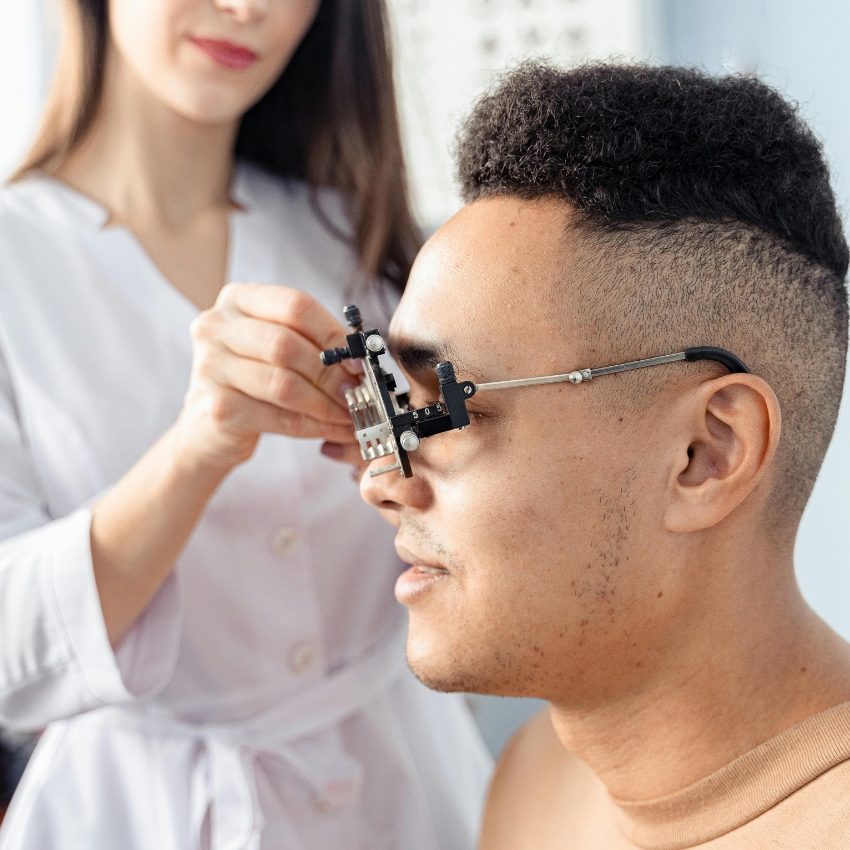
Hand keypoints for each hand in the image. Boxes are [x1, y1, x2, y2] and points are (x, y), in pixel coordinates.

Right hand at [176, 283, 359, 470]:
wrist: (208, 427)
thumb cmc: (252, 381)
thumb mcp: (277, 349)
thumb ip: (313, 342)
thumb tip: (361, 356)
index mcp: (237, 299)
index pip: (295, 305)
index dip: (333, 333)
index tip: (360, 359)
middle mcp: (216, 327)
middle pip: (287, 344)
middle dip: (332, 372)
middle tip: (361, 391)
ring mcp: (211, 367)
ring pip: (284, 384)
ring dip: (327, 403)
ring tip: (353, 414)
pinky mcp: (218, 409)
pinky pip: (280, 418)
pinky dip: (315, 426)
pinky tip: (334, 430)